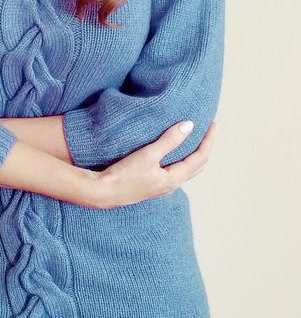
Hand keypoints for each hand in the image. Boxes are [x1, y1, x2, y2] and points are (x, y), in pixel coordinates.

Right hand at [90, 120, 217, 208]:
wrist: (103, 193)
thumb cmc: (123, 175)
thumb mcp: (147, 155)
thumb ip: (169, 141)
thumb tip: (189, 126)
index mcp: (173, 179)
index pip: (200, 158)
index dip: (209, 140)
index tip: (214, 124)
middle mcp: (171, 185)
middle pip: (197, 166)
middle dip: (205, 148)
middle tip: (210, 131)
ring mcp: (162, 186)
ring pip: (187, 170)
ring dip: (195, 154)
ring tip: (196, 139)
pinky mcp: (153, 184)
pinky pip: (176, 171)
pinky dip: (182, 159)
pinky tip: (175, 152)